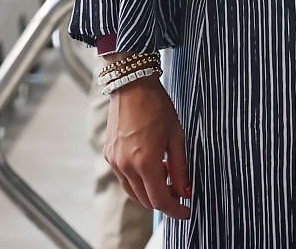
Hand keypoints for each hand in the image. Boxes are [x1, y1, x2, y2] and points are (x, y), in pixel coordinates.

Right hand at [104, 75, 189, 218]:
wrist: (132, 84)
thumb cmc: (157, 106)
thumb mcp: (176, 136)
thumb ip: (180, 168)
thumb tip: (185, 191)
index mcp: (145, 162)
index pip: (160, 200)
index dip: (175, 210)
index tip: (186, 211)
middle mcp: (126, 165)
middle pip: (145, 200)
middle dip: (164, 200)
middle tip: (179, 190)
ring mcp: (114, 160)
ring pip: (133, 191)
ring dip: (150, 190)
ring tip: (165, 170)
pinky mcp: (109, 153)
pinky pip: (124, 177)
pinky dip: (138, 179)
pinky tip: (150, 162)